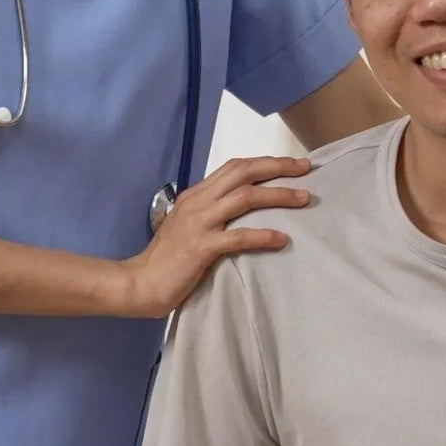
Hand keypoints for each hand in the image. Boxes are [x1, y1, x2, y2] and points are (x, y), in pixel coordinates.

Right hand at [117, 156, 311, 317]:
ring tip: (304, 199)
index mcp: (195, 195)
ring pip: (245, 198)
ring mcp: (199, 223)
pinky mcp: (202, 248)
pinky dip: (263, 235)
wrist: (140, 282)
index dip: (264, 162)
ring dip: (278, 196)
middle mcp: (198, 202)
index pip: (234, 167)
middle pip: (243, 172)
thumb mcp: (185, 225)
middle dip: (277, 167)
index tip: (291, 165)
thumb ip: (208, 213)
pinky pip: (239, 237)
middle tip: (305, 168)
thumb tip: (235, 209)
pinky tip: (282, 238)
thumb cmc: (165, 259)